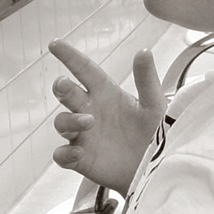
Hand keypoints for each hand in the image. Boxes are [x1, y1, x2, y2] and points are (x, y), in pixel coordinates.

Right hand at [50, 40, 163, 191]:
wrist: (158, 169)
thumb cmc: (157, 134)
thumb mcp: (154, 106)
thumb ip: (147, 80)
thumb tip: (143, 51)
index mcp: (107, 94)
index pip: (85, 70)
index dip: (70, 57)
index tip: (55, 44)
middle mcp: (91, 111)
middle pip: (67, 94)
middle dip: (62, 87)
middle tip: (64, 84)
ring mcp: (84, 136)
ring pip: (62, 123)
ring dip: (69, 120)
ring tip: (87, 122)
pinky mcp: (82, 159)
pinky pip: (62, 155)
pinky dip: (65, 153)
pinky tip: (78, 152)